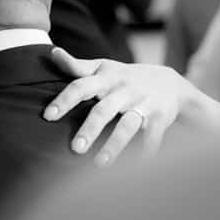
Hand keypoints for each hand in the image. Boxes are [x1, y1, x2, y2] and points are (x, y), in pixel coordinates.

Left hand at [44, 48, 219, 165]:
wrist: (171, 83)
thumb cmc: (126, 78)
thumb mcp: (104, 67)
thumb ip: (78, 66)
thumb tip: (53, 54)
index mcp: (106, 78)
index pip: (81, 86)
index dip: (64, 100)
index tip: (48, 116)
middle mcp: (124, 89)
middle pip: (104, 109)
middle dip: (90, 129)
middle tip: (75, 148)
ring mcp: (143, 103)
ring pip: (128, 125)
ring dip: (114, 145)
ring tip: (100, 164)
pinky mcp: (160, 117)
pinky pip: (153, 136)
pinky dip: (146, 151)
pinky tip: (136, 166)